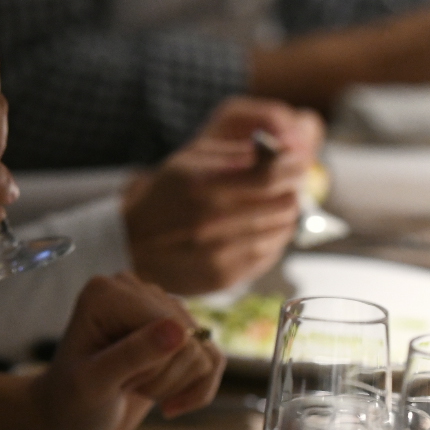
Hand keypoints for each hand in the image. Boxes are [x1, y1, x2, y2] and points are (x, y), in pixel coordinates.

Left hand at [30, 274, 224, 429]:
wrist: (72, 418)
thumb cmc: (71, 401)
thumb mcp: (93, 384)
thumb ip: (132, 355)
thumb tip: (179, 331)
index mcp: (108, 292)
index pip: (166, 324)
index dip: (152, 365)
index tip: (117, 383)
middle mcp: (136, 290)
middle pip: (188, 337)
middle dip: (164, 378)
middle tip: (125, 387)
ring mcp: (160, 308)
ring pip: (204, 350)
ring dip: (176, 385)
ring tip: (139, 388)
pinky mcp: (178, 330)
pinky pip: (213, 359)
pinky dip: (198, 390)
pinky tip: (170, 404)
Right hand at [123, 98, 323, 294]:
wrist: (132, 244)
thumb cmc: (165, 195)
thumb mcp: (189, 161)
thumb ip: (234, 154)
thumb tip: (278, 152)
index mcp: (205, 185)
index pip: (271, 175)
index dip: (293, 165)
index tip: (297, 160)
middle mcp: (213, 221)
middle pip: (283, 202)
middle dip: (293, 188)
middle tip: (290, 182)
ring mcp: (220, 253)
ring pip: (282, 229)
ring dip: (286, 213)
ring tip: (275, 203)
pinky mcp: (225, 277)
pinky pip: (270, 254)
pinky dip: (274, 238)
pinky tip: (263, 227)